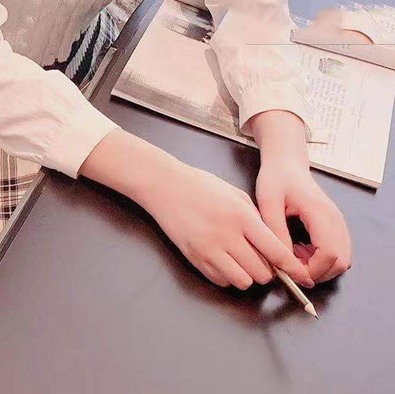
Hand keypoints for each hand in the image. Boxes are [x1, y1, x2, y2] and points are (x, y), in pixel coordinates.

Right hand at [141, 162, 314, 290]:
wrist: (166, 187)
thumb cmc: (202, 186)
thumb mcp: (235, 194)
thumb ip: (255, 219)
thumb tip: (272, 244)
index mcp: (241, 216)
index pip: (275, 250)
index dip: (291, 267)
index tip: (301, 276)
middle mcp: (227, 236)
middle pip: (261, 272)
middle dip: (267, 270)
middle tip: (263, 259)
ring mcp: (209, 250)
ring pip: (243, 281)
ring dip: (248, 275)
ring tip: (243, 259)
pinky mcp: (195, 259)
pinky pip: (222, 281)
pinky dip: (229, 276)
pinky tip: (225, 260)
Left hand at [255, 157, 352, 283]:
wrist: (286, 162)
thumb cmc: (276, 178)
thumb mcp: (268, 203)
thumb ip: (276, 232)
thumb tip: (283, 261)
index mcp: (319, 212)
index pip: (329, 253)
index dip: (313, 270)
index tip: (292, 271)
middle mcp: (335, 218)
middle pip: (341, 262)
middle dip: (318, 272)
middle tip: (293, 265)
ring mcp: (338, 221)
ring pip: (343, 259)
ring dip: (322, 266)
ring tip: (296, 254)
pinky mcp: (336, 224)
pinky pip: (339, 251)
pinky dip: (324, 259)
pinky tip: (303, 249)